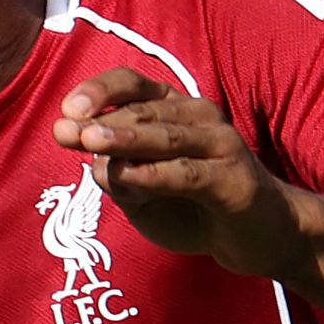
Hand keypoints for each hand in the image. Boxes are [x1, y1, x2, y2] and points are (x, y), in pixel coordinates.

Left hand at [50, 69, 307, 282]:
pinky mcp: (233, 178)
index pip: (133, 85)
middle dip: (100, 121)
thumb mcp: (145, 195)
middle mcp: (199, 116)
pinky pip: (188, 173)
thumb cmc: (196, 209)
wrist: (258, 237)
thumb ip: (118, 177)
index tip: (67, 111)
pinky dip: (155, 174)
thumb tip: (92, 162)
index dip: (99, 91)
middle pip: (144, 110)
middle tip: (65, 132)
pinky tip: (127, 178)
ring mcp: (220, 144)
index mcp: (175, 110)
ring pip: (165, 136)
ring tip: (90, 141)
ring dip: (125, 138)